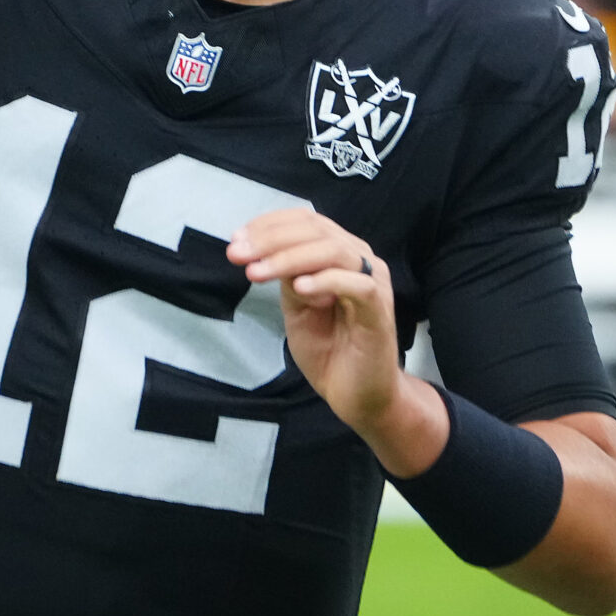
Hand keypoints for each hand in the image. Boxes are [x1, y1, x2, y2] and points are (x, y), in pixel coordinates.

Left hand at [228, 207, 444, 474]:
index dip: (269, 224)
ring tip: (257, 273)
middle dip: (271, 239)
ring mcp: (373, 281)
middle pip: (316, 230)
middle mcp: (359, 258)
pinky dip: (325, 281)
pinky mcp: (380, 308)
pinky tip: (299, 288)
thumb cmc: (328, 349)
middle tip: (238, 255)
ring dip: (288, 258)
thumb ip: (286, 276)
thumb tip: (263, 250)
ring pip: (332, 250)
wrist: (357, 395)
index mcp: (339, 252)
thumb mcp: (296, 306)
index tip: (236, 240)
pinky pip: (356, 284)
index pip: (306, 220)